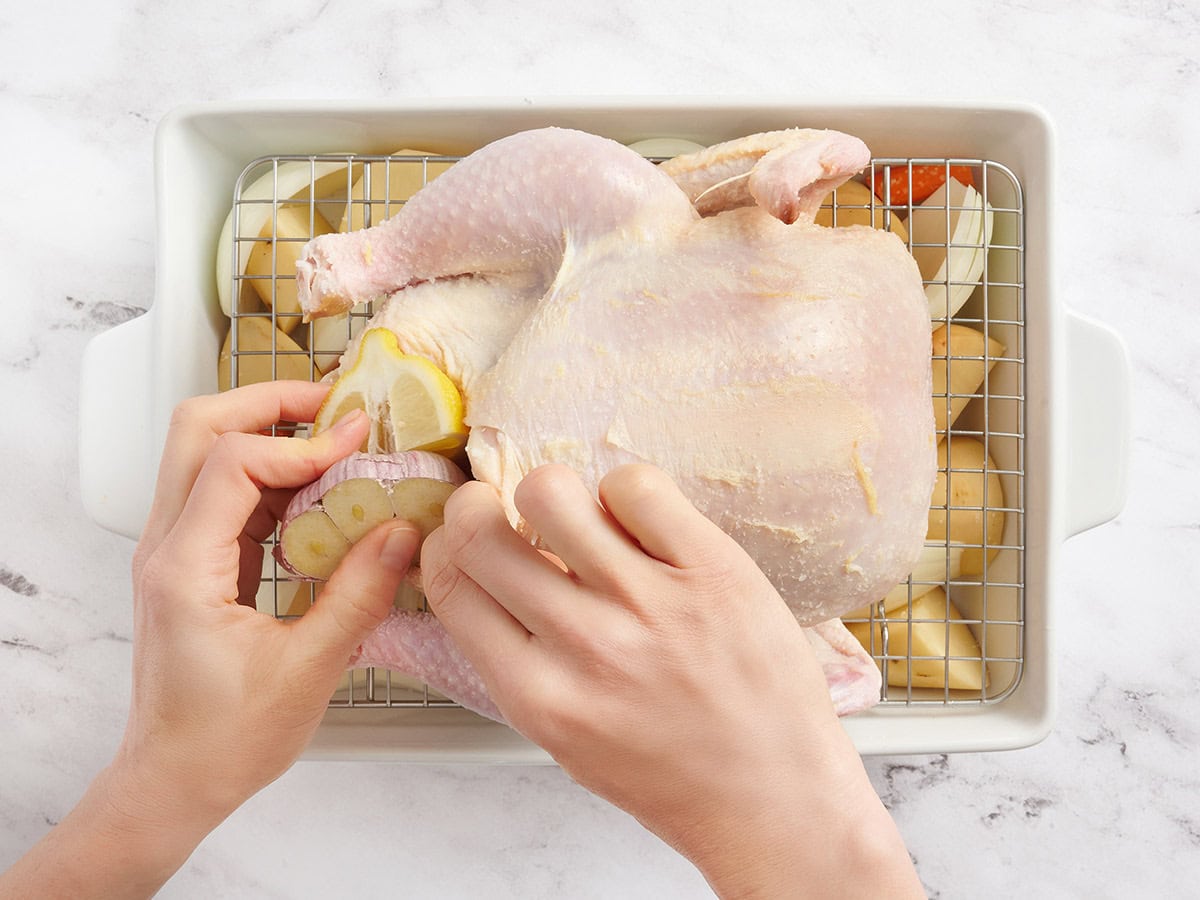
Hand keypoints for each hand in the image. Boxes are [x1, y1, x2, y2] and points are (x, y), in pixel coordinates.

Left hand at [120, 381, 418, 822]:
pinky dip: (274, 476)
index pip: (233, 460)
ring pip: (207, 453)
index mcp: (184, 567)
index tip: (359, 442)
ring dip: (271, 434)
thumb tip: (403, 531)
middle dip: (268, 403)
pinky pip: (227, 493)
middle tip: (334, 403)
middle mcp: (167, 546)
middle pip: (198, 429)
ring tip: (338, 441)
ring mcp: (175, 551)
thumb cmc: (226, 740)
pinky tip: (323, 492)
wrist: (175, 780)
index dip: (302, 441)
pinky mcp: (194, 563)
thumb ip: (359, 594)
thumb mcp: (309, 669)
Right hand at [421, 464, 921, 897]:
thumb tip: (485, 569)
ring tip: (585, 524)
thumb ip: (518, 660)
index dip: (444, 545)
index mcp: (539, 695)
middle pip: (481, 531)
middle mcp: (587, 645)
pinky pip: (636, 485)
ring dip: (555, 496)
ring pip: (552, 491)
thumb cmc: (673, 773)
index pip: (450, 584)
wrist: (774, 799)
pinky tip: (644, 528)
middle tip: (507, 511)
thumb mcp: (566, 736)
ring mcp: (651, 602)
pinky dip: (629, 494)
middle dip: (480, 507)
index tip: (460, 536)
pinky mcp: (712, 569)